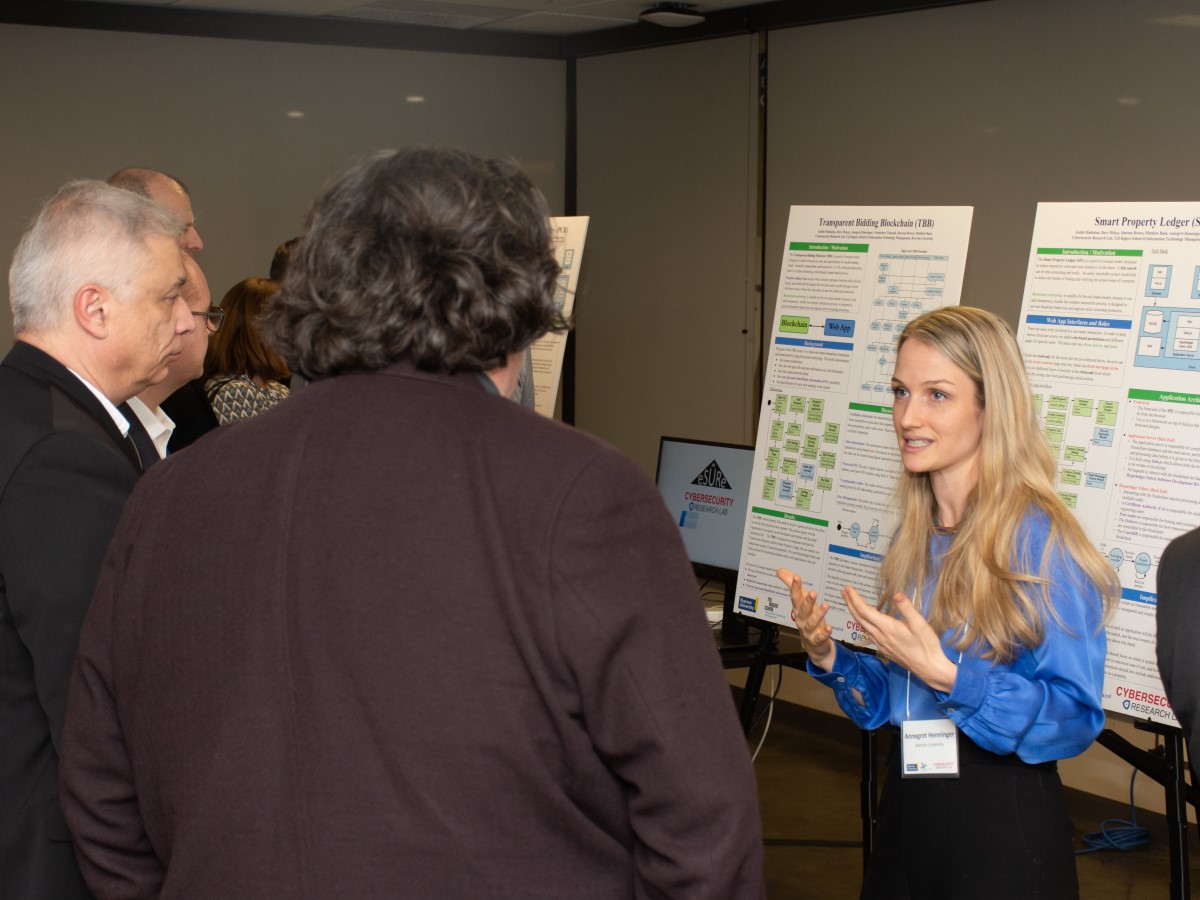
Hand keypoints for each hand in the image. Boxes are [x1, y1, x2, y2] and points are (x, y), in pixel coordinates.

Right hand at [777, 568, 836, 671]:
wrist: (814, 645)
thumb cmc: (807, 619)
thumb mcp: (801, 602)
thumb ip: (792, 586)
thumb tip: (780, 571)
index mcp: (798, 608)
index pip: (795, 597)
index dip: (794, 587)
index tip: (796, 577)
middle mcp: (802, 619)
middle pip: (803, 609)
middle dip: (807, 601)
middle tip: (813, 592)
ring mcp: (809, 630)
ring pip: (812, 622)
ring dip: (818, 614)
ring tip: (825, 605)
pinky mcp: (817, 640)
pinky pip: (820, 637)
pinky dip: (824, 633)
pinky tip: (829, 628)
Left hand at [842, 587, 956, 691]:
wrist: (929, 668)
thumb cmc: (927, 645)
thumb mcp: (920, 624)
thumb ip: (907, 609)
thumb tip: (896, 594)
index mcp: (887, 628)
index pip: (865, 611)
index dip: (855, 599)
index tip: (848, 588)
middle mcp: (880, 636)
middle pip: (859, 618)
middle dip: (850, 603)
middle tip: (844, 591)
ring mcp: (881, 644)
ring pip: (862, 626)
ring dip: (854, 613)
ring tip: (850, 602)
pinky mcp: (884, 649)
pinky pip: (868, 633)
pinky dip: (862, 623)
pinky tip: (865, 620)